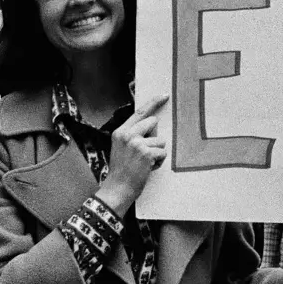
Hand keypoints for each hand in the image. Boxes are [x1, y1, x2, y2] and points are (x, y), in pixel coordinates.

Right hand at [96, 94, 169, 216]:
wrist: (118, 188)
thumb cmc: (122, 170)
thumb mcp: (121, 148)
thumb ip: (133, 135)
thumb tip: (153, 124)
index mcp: (120, 131)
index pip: (139, 112)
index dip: (153, 103)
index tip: (164, 95)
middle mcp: (127, 134)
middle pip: (153, 123)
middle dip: (154, 137)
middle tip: (143, 153)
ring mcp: (137, 143)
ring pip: (160, 140)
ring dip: (157, 152)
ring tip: (144, 163)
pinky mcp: (146, 153)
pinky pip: (162, 152)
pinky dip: (158, 162)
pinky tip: (147, 168)